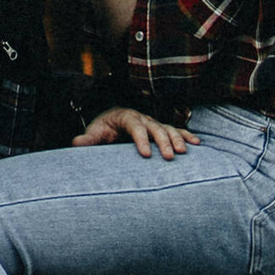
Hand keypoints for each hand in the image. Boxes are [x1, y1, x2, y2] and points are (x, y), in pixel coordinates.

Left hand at [72, 105, 197, 157]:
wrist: (113, 121)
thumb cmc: (103, 129)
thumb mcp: (94, 133)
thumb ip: (87, 139)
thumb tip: (76, 142)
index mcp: (126, 117)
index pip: (134, 125)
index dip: (140, 139)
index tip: (145, 154)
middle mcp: (143, 118)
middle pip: (155, 127)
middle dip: (163, 141)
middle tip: (169, 157)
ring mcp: (154, 123)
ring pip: (168, 128)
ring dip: (177, 139)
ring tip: (183, 152)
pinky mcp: (161, 130)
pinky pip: (177, 131)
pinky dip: (187, 136)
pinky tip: (197, 144)